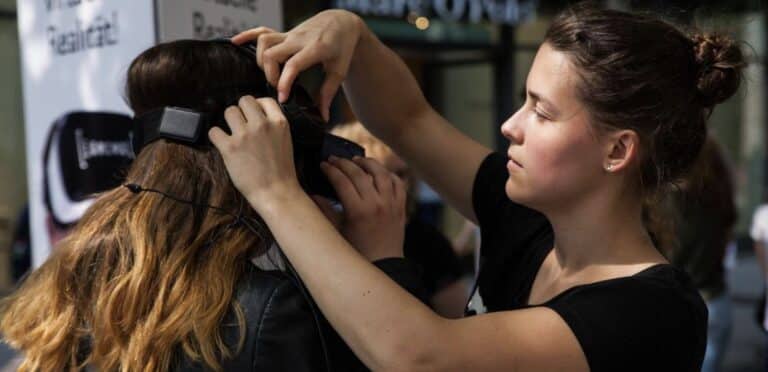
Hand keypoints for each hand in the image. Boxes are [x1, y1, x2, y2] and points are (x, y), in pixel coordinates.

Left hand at [209, 96, 302, 210]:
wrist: (276, 192)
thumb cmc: (281, 170)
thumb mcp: (285, 140)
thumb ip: (273, 125)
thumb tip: (256, 115)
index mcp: (279, 122)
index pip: (264, 99)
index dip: (257, 106)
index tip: (253, 116)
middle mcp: (262, 124)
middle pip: (244, 101)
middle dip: (241, 111)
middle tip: (241, 125)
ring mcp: (245, 135)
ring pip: (228, 111)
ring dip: (229, 122)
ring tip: (233, 135)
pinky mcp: (229, 148)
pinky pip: (214, 131)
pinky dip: (216, 137)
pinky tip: (223, 145)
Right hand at [232, 10, 364, 120]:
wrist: (341, 23)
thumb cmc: (342, 48)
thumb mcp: (339, 71)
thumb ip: (328, 94)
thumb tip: (323, 118)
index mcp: (315, 49)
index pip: (293, 65)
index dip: (284, 83)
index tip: (282, 98)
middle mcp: (299, 40)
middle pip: (272, 54)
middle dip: (269, 74)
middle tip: (277, 87)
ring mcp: (289, 35)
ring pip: (264, 42)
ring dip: (261, 60)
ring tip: (269, 74)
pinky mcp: (283, 32)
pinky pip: (261, 30)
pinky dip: (247, 35)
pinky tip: (235, 43)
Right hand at [320, 156, 406, 260]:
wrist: (383, 264)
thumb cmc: (357, 250)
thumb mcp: (337, 231)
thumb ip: (324, 211)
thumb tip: (312, 195)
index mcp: (358, 211)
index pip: (342, 181)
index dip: (331, 170)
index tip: (323, 165)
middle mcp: (376, 204)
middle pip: (359, 173)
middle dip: (344, 163)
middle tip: (334, 159)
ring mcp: (391, 204)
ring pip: (381, 173)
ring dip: (368, 163)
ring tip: (357, 160)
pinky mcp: (401, 207)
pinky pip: (398, 183)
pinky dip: (388, 174)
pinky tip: (379, 172)